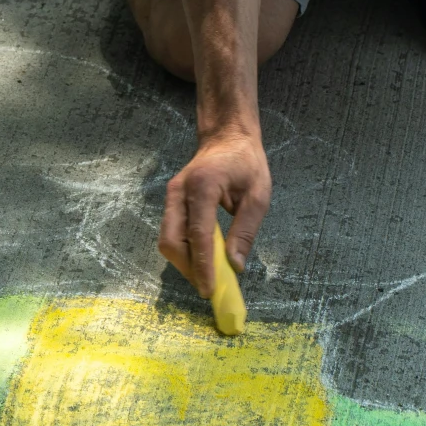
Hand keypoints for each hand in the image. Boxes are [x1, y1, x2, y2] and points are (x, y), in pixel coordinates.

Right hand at [158, 125, 270, 295]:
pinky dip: (184, 249)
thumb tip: (234, 266)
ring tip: (209, 273)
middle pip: (172, 240)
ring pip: (167, 239)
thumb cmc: (246, 163)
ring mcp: (171, 195)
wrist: (226, 136)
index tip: (210, 290)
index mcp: (203, 186)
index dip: (202, 265)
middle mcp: (179, 191)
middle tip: (210, 285)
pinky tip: (202, 257)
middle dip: (189, 268)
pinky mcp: (171, 200)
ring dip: (185, 261)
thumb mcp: (258, 195)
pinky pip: (171, 231)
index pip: (198, 234)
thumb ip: (245, 231)